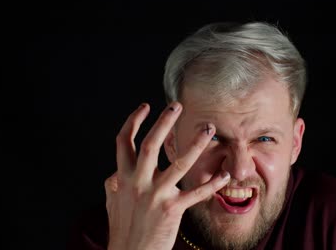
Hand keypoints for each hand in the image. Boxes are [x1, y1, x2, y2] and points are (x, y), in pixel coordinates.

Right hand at [104, 102, 229, 249]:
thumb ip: (114, 184)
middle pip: (150, 144)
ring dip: (195, 143)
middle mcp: (138, 182)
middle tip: (177, 106)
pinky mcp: (172, 210)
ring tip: (208, 129)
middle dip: (164, 122)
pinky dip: (211, 183)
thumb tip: (114, 172)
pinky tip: (223, 174)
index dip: (133, 121)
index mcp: (123, 177)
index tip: (145, 106)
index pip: (124, 141)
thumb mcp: (112, 203)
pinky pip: (196, 193)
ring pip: (178, 163)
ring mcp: (155, 195)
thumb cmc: (122, 230)